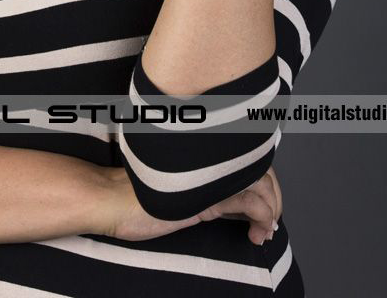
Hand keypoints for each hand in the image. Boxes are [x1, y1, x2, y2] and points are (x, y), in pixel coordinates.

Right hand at [102, 165, 281, 245]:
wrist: (112, 199)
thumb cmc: (136, 196)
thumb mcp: (177, 189)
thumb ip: (202, 186)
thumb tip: (231, 202)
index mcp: (205, 152)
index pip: (249, 155)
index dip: (265, 178)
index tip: (267, 208)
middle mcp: (211, 157)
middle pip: (261, 165)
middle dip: (274, 197)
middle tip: (271, 223)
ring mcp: (210, 173)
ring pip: (261, 182)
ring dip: (272, 210)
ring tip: (265, 232)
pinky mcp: (207, 195)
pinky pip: (250, 202)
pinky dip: (264, 219)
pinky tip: (257, 234)